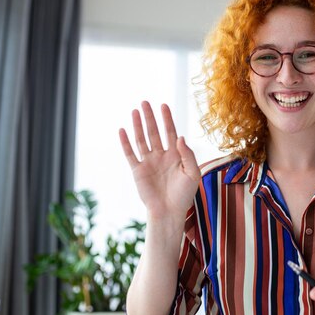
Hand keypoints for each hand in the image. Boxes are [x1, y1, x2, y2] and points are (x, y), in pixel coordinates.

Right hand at [119, 101, 200, 222]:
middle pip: (154, 132)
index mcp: (175, 155)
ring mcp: (148, 162)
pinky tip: (122, 130)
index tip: (163, 105)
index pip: (170, 132)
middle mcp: (161, 156)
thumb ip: (188, 155)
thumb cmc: (184, 195)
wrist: (169, 212)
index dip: (167, 119)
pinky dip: (126, 142)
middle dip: (150, 117)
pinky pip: (130, 154)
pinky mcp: (138, 171)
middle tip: (145, 102)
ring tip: (135, 111)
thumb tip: (180, 137)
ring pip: (142, 139)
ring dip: (138, 125)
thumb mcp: (192, 173)